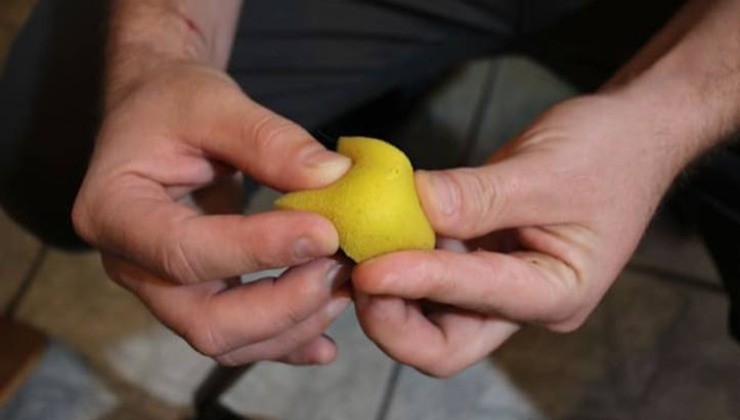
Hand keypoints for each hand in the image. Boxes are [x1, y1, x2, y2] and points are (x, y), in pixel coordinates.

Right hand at [73, 63, 352, 364]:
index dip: (257, 251)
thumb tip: (334, 177)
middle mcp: (130, 264)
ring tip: (345, 285)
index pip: (184, 252)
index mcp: (114, 210)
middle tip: (340, 266)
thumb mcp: (215, 103)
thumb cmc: (175, 104)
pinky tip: (326, 340)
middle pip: (204, 321)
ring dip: (294, 324)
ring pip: (226, 340)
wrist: (160, 119)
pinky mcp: (194, 297)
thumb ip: (268, 139)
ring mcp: (161, 289)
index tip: (326, 232)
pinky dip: (285, 342)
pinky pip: (239, 339)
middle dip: (282, 305)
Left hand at [352, 94, 687, 375]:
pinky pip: (429, 268)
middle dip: (394, 319)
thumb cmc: (608, 150)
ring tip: (352, 253)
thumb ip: (478, 195)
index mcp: (556, 292)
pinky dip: (399, 254)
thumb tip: (408, 205)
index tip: (369, 268)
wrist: (630, 133)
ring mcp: (496, 282)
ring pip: (429, 314)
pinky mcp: (478, 255)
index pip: (477, 301)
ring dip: (388, 290)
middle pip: (445, 343)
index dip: (420, 283)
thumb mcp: (547, 170)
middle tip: (356, 275)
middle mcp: (521, 301)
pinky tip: (373, 230)